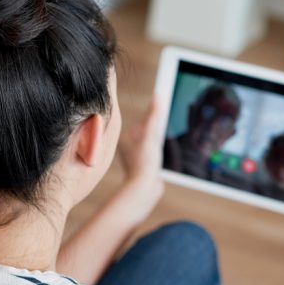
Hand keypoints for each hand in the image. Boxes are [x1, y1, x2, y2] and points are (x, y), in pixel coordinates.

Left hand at [118, 95, 164, 214]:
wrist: (144, 188)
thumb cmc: (143, 162)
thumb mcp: (151, 135)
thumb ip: (153, 115)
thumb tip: (158, 96)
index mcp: (125, 137)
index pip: (143, 123)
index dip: (153, 125)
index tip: (155, 134)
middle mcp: (128, 146)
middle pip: (148, 132)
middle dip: (156, 136)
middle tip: (155, 146)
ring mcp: (135, 156)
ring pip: (152, 143)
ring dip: (158, 145)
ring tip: (155, 155)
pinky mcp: (143, 165)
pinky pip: (153, 154)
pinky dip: (158, 155)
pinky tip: (157, 162)